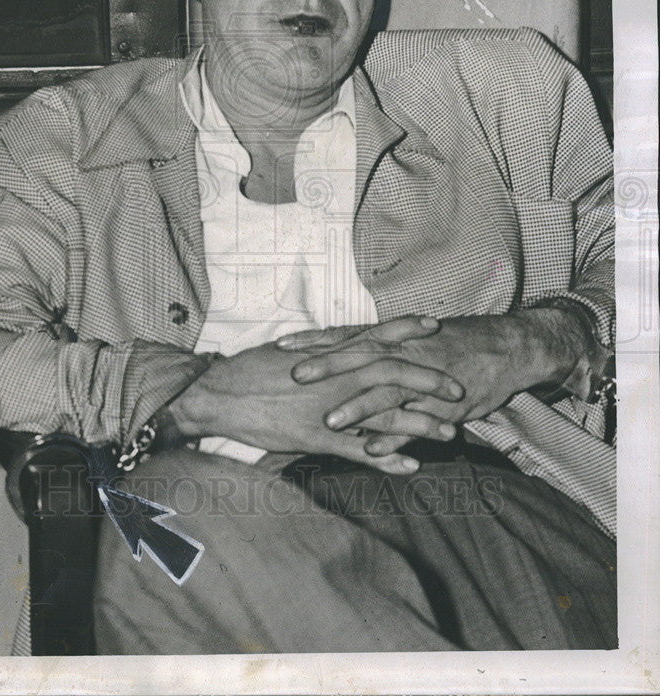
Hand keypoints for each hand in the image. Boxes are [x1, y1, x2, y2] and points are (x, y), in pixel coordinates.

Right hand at [169, 315, 459, 473]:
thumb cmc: (250, 369)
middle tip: (459, 388)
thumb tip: (340, 340)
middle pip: (394, 374)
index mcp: (329, 353)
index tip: (435, 326)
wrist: (218, 394)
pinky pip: (360, 450)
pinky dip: (388, 458)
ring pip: (386, 414)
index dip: (408, 330)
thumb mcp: (289, 349)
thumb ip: (320, 347)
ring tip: (450, 433)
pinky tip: (412, 466)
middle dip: (430, 381)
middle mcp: (336, 376)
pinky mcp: (317, 437)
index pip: (377, 335)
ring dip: (421, 424)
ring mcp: (329, 408)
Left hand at [286, 311, 578, 456]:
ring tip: (330, 422)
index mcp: (392, 337)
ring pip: (388, 392)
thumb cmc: (452, 342)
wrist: (506, 346)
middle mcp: (405, 353)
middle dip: (327, 367)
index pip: (345, 335)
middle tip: (294, 376)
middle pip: (360, 358)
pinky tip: (375, 450)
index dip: (313, 340)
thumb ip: (377, 346)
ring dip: (359, 406)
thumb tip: (340, 350)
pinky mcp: (444, 404)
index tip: (280, 345)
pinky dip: (398, 436)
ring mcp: (424, 379)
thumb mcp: (411, 338)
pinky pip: (418, 422)